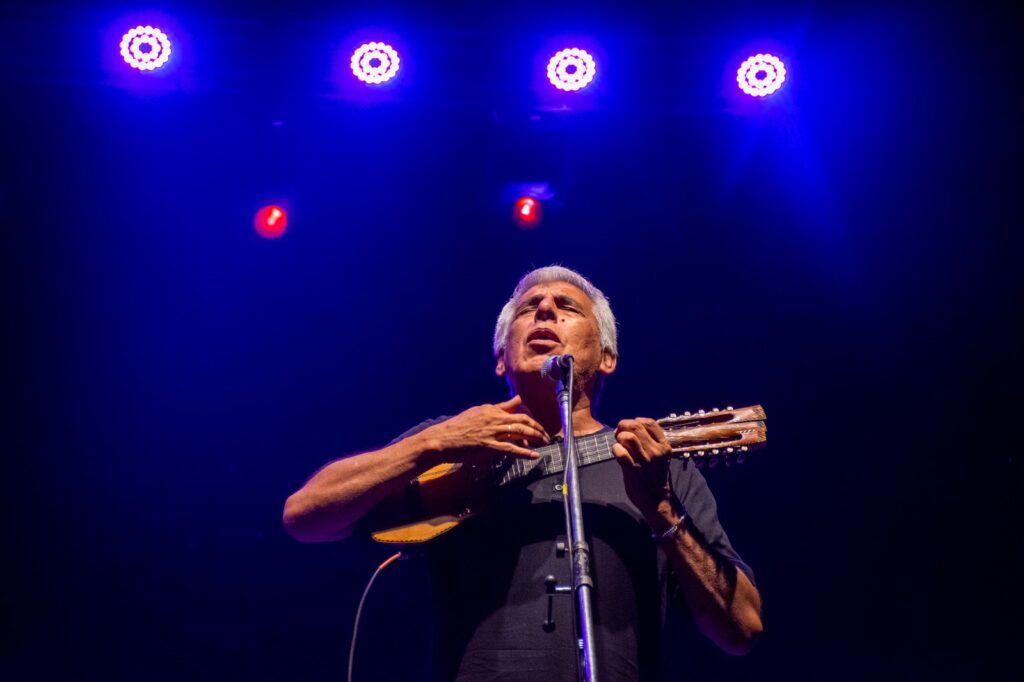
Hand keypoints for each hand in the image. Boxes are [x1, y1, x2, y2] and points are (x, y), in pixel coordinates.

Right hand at [420, 395, 549, 462]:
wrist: (441, 439)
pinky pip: (511, 449)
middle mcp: (494, 419)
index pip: (518, 411)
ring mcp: (492, 432)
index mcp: (491, 410)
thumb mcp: (479, 412)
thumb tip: (517, 399)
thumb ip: (500, 407)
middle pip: (523, 421)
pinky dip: (525, 452)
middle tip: (546, 435)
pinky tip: (534, 455)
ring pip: (520, 432)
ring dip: (536, 438)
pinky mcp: (489, 446)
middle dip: (538, 428)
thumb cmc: (457, 427)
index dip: (531, 419)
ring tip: (545, 443)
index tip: (538, 426)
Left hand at [612, 418, 674, 517]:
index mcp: (664, 446)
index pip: (650, 422)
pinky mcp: (634, 470)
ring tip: (619, 443)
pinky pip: (621, 452)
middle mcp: (656, 451)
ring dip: (619, 437)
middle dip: (623, 426)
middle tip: (619, 433)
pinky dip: (615, 449)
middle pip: (636, 426)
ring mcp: (645, 460)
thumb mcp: (659, 456)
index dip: (635, 421)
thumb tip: (628, 429)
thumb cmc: (655, 476)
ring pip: (628, 437)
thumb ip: (648, 442)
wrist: (657, 500)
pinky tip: (617, 453)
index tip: (629, 428)